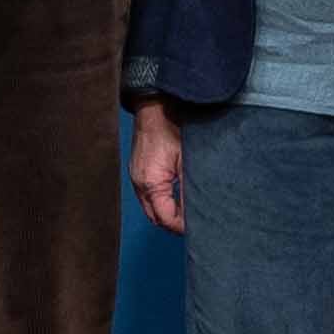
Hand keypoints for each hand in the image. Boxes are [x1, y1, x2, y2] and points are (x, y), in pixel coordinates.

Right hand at [128, 102, 185, 236]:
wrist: (155, 107)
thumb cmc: (171, 127)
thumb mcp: (187, 161)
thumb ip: (190, 189)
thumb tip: (197, 209)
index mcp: (150, 183)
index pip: (165, 218)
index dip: (181, 226)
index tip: (197, 226)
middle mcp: (139, 184)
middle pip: (155, 217)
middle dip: (173, 224)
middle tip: (193, 224)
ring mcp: (136, 177)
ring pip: (150, 207)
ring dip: (167, 212)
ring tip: (186, 214)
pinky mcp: (139, 171)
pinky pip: (148, 195)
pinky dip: (161, 201)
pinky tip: (175, 198)